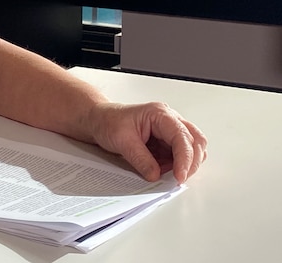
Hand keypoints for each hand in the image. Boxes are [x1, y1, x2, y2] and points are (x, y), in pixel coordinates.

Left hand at [88, 102, 206, 183]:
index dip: (185, 158)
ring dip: (186, 165)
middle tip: (178, 180)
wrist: (99, 120)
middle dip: (191, 163)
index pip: (183, 137)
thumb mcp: (121, 140)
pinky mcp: (167, 142)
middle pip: (196, 142)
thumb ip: (140, 159)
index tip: (180, 176)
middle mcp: (170, 120)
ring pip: (193, 149)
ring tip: (169, 176)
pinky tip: (164, 171)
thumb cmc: (108, 122)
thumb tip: (156, 175)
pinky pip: (180, 156)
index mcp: (160, 114)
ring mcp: (170, 131)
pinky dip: (177, 166)